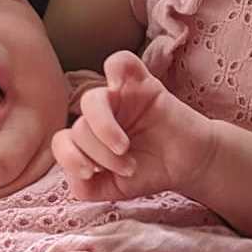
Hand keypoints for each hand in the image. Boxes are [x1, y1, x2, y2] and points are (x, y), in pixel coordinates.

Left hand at [52, 50, 216, 202]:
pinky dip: (116, 69)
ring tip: (124, 148)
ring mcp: (120, 98)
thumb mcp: (113, 190)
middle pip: (80, 127)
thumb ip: (86, 189)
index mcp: (88, 139)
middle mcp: (99, 116)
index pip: (62, 140)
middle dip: (100, 154)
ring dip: (104, 129)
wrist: (190, 164)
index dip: (70, 158)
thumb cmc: (151, 173)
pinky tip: (120, 88)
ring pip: (92, 101)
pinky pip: (120, 62)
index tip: (91, 173)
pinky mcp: (143, 84)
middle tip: (128, 168)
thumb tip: (73, 174)